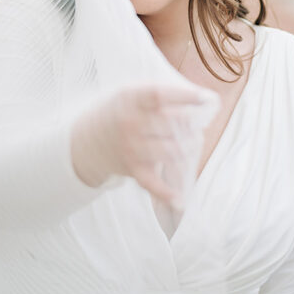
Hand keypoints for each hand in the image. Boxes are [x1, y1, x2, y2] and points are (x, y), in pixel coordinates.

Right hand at [70, 84, 209, 204]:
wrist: (88, 139)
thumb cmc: (121, 111)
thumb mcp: (132, 93)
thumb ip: (160, 93)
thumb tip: (200, 99)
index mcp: (130, 99)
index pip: (159, 95)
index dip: (184, 96)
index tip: (205, 98)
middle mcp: (129, 123)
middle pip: (169, 123)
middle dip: (192, 123)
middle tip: (200, 122)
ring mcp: (131, 147)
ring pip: (170, 150)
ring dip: (189, 147)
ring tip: (194, 142)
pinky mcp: (132, 168)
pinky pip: (150, 183)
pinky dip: (165, 193)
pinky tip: (180, 200)